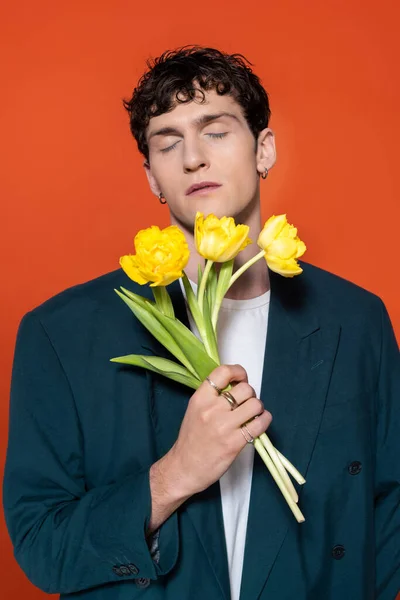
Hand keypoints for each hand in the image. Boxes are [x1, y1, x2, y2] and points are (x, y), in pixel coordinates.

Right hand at [164, 364, 272, 497]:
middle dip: (250, 394)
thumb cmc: (191, 440)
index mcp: (200, 398)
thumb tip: (237, 387)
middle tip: (246, 403)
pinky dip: (264, 421)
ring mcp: (224, 426)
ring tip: (252, 415)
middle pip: (245, 389)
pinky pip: (259, 424)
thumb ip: (213, 397)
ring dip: (258, 408)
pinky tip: (259, 423)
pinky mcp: (235, 443)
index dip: (238, 372)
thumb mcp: (195, 410)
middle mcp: (212, 409)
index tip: (241, 379)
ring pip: (255, 404)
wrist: (184, 468)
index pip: (223, 372)